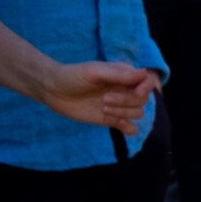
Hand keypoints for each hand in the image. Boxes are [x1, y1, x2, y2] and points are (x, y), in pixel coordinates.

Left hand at [37, 61, 154, 134]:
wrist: (53, 90)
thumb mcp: (95, 72)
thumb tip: (144, 74)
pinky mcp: (110, 120)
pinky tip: (119, 126)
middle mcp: (124, 90)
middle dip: (126, 101)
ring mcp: (118, 106)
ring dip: (123, 113)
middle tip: (105, 99)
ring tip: (103, 108)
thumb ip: (120, 75)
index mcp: (124, 75)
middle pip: (142, 100)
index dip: (146, 88)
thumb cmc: (73, 76)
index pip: (147, 82)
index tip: (137, 92)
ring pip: (137, 113)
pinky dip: (129, 129)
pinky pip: (130, 128)